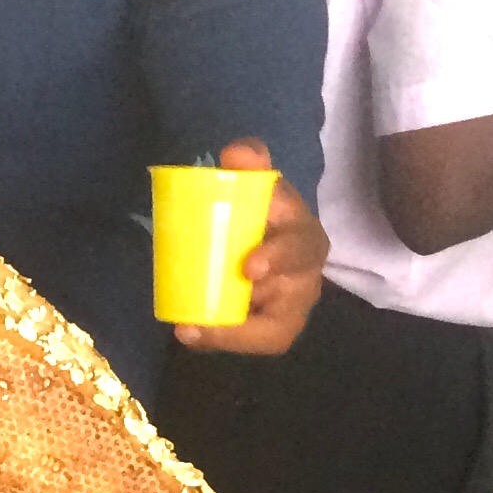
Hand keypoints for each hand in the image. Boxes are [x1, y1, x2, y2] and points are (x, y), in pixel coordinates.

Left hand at [175, 138, 326, 356]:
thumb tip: (239, 152)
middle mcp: (302, 279)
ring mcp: (286, 307)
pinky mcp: (265, 325)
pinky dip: (218, 339)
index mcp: (305, 239)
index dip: (281, 260)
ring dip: (230, 337)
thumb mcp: (255, 184)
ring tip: (190, 333)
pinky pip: (247, 340)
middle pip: (292, 307)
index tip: (250, 267)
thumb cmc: (262, 210)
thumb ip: (250, 165)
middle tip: (205, 322)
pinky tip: (187, 333)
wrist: (254, 230)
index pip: (304, 250)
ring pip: (270, 333)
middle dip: (251, 320)